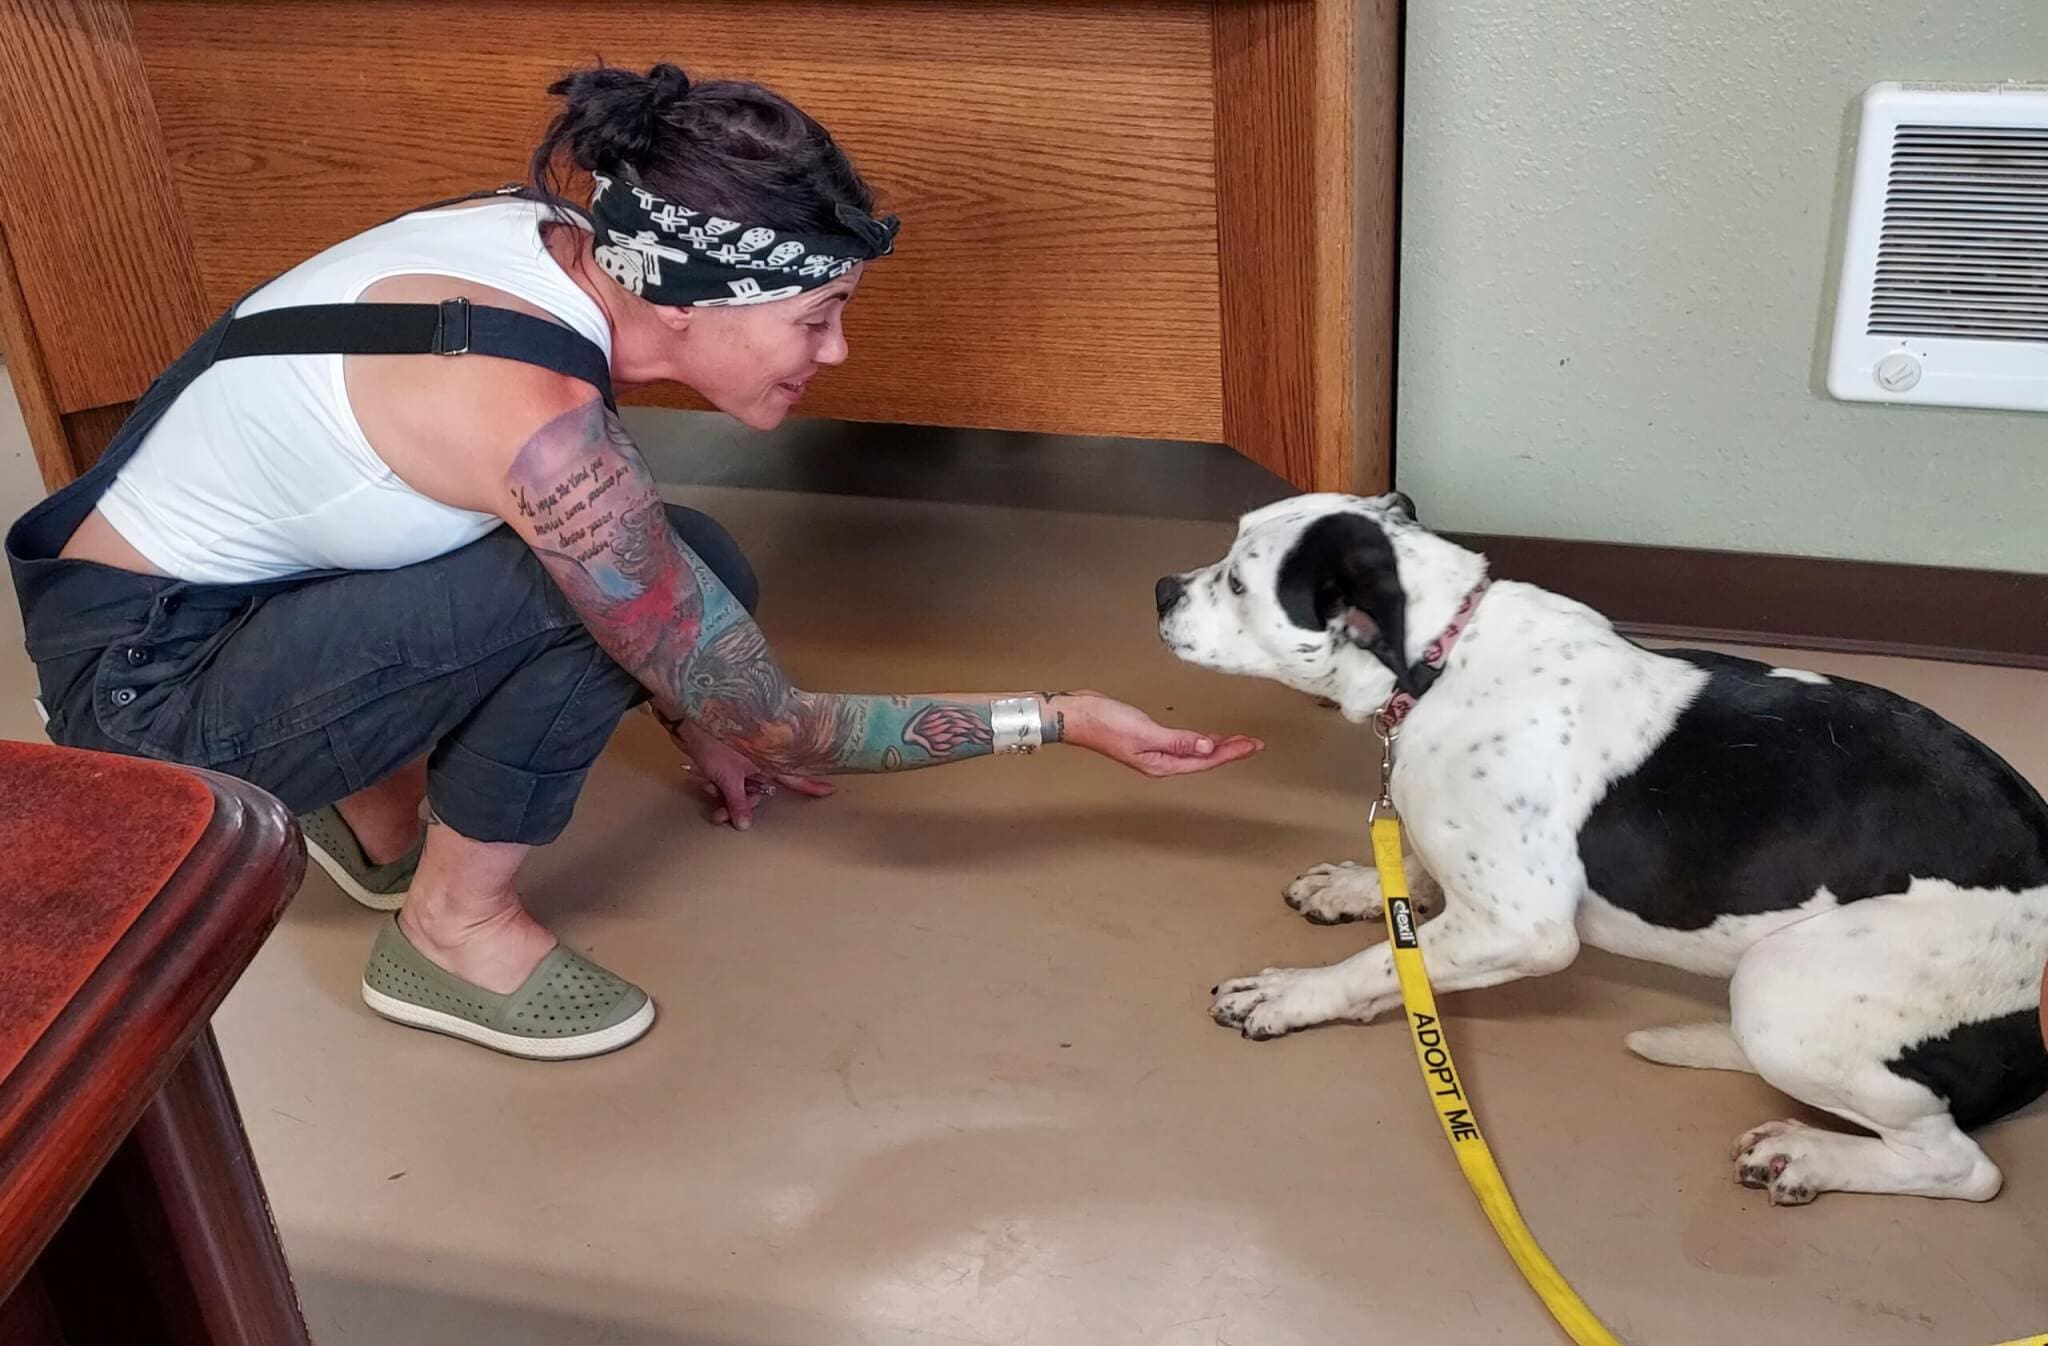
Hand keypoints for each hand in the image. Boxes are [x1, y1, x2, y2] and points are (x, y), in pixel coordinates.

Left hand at [662, 716, 834, 829]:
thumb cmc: (714, 744)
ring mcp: (744, 762)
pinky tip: (706, 786)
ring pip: (744, 789)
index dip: (811, 784)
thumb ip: (738, 802)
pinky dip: (719, 790)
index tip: (830, 789)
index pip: (795, 776)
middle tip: (723, 815)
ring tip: (712, 807)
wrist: (688, 725)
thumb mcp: (728, 778)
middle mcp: (759, 761)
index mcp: (767, 760)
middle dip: (744, 805)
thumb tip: (745, 824)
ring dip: (727, 801)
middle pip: (762, 790)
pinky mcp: (729, 762)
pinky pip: (730, 784)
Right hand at [1056, 693, 1261, 777]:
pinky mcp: (1149, 739)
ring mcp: (1154, 752)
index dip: (1230, 753)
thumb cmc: (1104, 724)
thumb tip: (1207, 749)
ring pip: (1195, 753)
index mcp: (1161, 764)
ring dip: (1217, 748)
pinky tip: (1206, 739)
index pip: (1204, 761)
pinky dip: (1199, 741)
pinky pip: (1183, 744)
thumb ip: (1178, 741)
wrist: (1077, 714)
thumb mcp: (1145, 732)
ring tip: (1238, 743)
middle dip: (1229, 752)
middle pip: (1203, 760)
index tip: (1251, 745)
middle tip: (1253, 744)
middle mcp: (1160, 762)